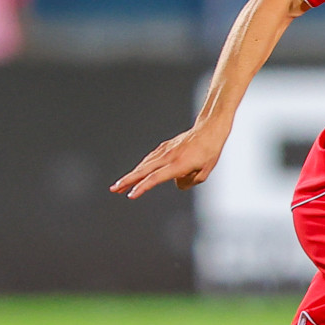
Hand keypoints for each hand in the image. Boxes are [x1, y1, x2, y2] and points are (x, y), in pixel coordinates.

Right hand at [111, 124, 227, 199]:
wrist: (209, 129)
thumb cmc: (210, 151)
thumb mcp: (204, 172)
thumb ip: (189, 182)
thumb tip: (178, 184)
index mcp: (178, 165)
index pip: (156, 178)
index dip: (142, 187)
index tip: (131, 195)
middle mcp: (168, 157)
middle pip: (144, 171)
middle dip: (128, 181)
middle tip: (114, 189)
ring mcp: (165, 150)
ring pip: (144, 164)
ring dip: (131, 175)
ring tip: (120, 185)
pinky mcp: (165, 146)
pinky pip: (150, 159)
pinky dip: (142, 167)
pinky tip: (136, 173)